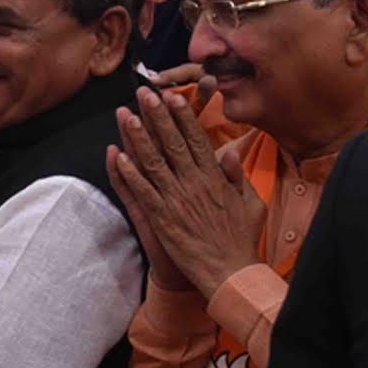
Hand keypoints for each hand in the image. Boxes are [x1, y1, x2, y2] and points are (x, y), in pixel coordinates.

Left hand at [107, 87, 266, 299]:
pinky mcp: (161, 218)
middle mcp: (194, 184)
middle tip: (143, 94)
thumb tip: (227, 152)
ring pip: (152, 161)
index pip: (196, 140)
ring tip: (125, 115)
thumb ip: (236, 176)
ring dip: (137, 137)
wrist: (230, 273)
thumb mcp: (250, 202)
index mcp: (215, 178)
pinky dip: (129, 173)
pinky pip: (142, 191)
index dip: (182, 117)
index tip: (171, 97)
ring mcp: (176, 200)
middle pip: (171, 143)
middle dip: (156, 116)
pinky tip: (117, 155)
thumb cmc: (242, 239)